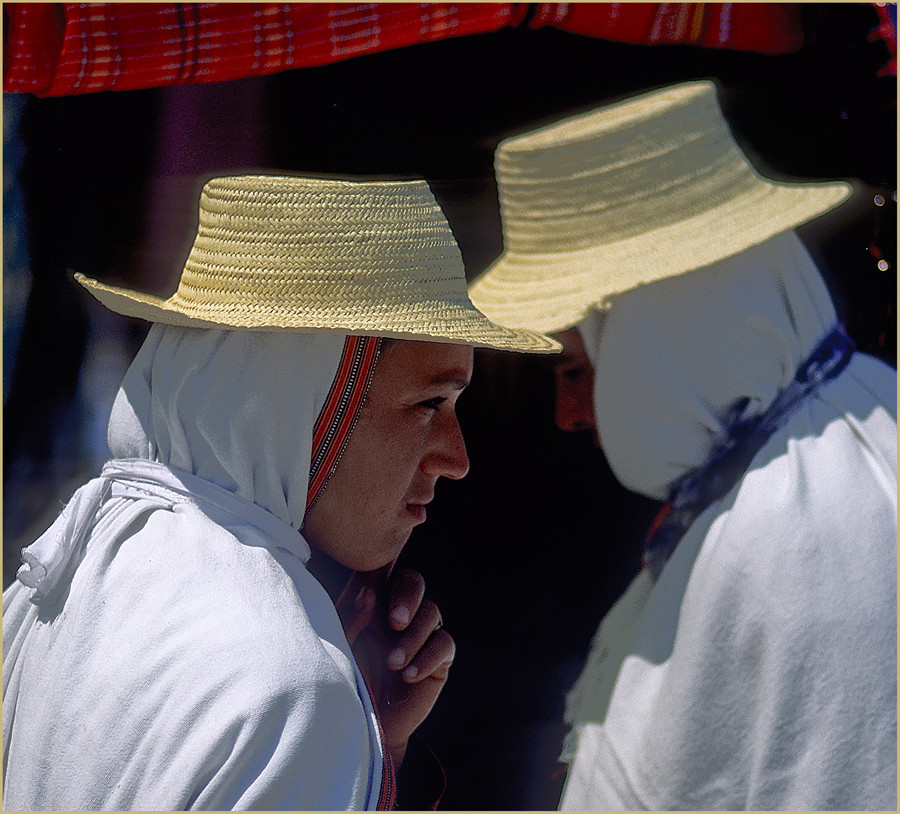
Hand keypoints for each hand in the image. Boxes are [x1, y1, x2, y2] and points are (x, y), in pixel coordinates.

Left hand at [337, 566, 454, 767]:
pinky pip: (444, 644)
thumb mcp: (341, 649)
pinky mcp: (438, 659)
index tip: (381, 559)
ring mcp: (421, 634)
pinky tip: (408, 675)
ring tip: (393, 664)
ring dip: (413, 637)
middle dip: (408, 596)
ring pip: (432, 612)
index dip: (385, 557)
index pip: (381, 571)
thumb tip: (370, 593)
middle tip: (394, 621)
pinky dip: (427, 657)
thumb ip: (352, 620)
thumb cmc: (347, 681)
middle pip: (414, 581)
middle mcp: (399, 614)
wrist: (364, 725)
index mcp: (372, 603)